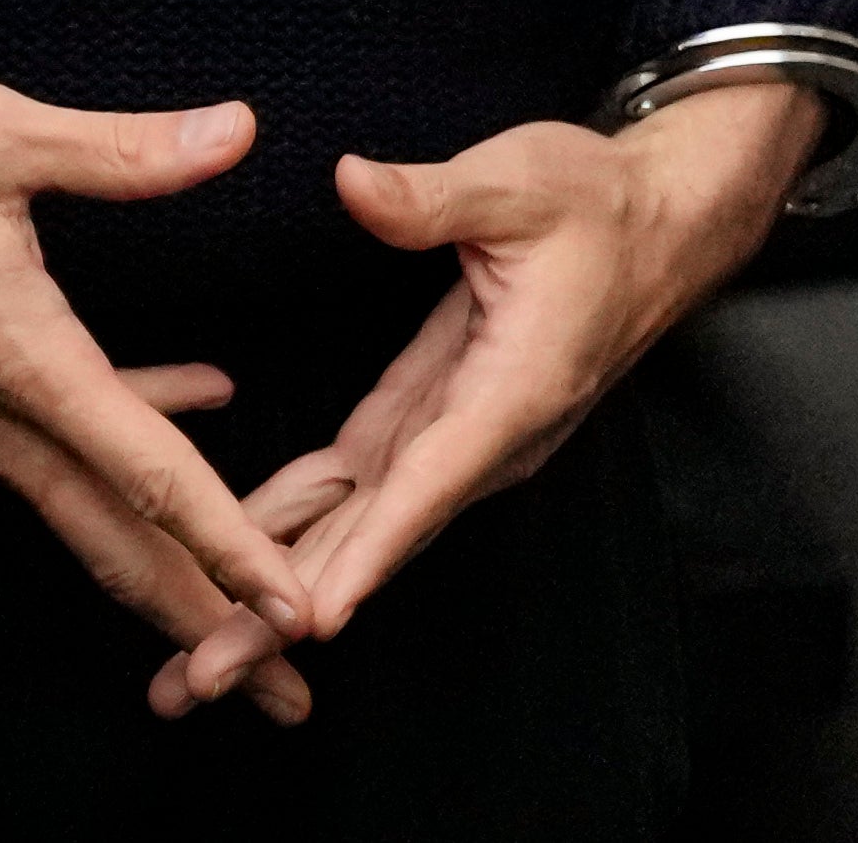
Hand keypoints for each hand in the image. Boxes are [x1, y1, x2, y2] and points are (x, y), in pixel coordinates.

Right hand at [0, 77, 318, 722]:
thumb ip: (121, 150)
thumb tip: (239, 130)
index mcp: (21, 364)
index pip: (148, 477)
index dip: (230, 546)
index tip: (294, 612)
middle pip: (119, 548)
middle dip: (211, 625)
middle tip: (294, 694)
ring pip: (84, 517)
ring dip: (170, 568)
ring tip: (251, 613)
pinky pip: (51, 462)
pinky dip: (124, 465)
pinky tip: (194, 401)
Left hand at [245, 81, 820, 647]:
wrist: (658, 226)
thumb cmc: (598, 205)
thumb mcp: (519, 182)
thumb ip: (432, 197)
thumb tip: (353, 184)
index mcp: (513, 392)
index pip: (428, 484)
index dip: (367, 552)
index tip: (308, 619)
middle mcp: (487, 437)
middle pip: (377, 539)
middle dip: (287, 612)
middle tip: (201, 675)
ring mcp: (459, 436)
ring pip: (360, 527)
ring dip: (280, 589)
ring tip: (199, 657)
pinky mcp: (436, 417)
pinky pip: (360, 487)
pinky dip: (299, 527)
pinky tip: (239, 553)